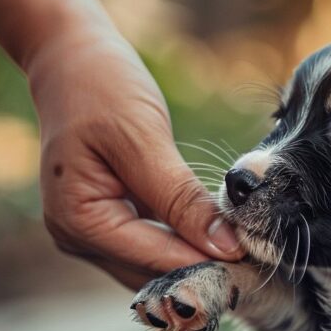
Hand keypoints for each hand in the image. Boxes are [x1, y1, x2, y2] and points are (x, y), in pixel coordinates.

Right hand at [23, 21, 241, 288]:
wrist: (68, 57)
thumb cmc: (100, 86)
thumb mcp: (143, 138)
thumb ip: (181, 198)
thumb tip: (226, 247)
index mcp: (79, 221)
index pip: (156, 260)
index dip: (208, 266)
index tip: (258, 262)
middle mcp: (77, 237)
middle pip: (153, 274)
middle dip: (204, 269)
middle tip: (262, 260)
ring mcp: (87, 232)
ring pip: (153, 265)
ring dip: (196, 259)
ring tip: (248, 250)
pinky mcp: (105, 219)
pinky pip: (150, 243)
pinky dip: (182, 241)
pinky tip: (218, 233)